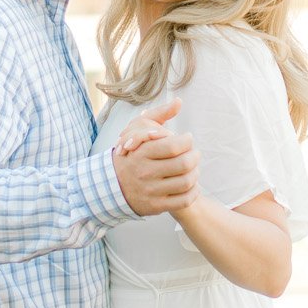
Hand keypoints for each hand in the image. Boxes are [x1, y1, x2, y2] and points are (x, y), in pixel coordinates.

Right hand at [112, 98, 198, 215]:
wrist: (111, 187)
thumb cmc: (132, 154)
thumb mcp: (137, 129)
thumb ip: (159, 114)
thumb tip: (179, 101)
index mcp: (141, 152)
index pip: (174, 145)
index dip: (187, 141)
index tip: (188, 139)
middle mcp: (145, 172)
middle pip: (184, 164)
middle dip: (195, 156)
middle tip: (194, 153)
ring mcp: (151, 190)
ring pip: (186, 182)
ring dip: (196, 173)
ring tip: (193, 168)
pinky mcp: (156, 206)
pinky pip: (184, 200)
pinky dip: (193, 191)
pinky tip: (191, 184)